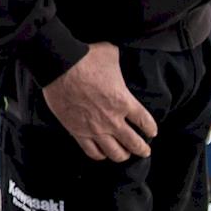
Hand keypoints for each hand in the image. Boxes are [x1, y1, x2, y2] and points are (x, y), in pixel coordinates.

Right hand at [41, 42, 156, 162]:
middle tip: (144, 151)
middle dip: (142, 149)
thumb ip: (117, 61)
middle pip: (134, 143)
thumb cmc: (86, 58)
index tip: (152, 132)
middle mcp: (113, 120)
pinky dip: (100, 155)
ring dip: (122, 155)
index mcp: (124, 101)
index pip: (145, 122)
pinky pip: (92, 152)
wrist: (59, 66)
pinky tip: (102, 153)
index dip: (151, 129)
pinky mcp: (78, 131)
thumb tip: (116, 56)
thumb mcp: (110, 54)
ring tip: (124, 155)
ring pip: (115, 153)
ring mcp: (95, 128)